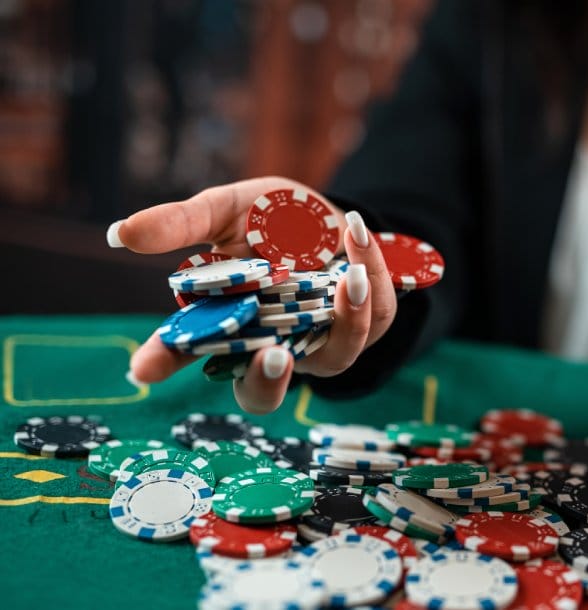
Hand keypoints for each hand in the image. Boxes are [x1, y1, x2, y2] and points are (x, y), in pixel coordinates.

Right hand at [110, 176, 398, 413]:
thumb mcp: (227, 210)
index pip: (189, 354)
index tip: (142, 368)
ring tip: (347, 279)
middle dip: (267, 379)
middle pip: (261, 390)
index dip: (166, 362)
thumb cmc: (272, 221)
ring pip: (336, 356)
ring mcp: (324, 341)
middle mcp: (275, 346)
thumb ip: (185, 224)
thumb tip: (122, 234)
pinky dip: (371, 271)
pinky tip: (355, 232)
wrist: (333, 213)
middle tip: (273, 356)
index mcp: (230, 328)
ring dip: (344, 320)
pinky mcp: (370, 322)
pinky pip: (376, 312)